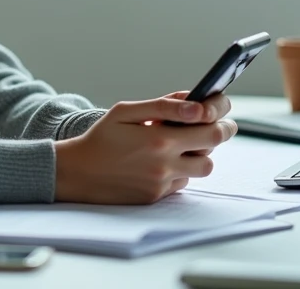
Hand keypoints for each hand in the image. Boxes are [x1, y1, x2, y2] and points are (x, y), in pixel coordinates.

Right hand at [52, 93, 236, 204]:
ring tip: (186, 140)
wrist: (78, 173)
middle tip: (219, 122)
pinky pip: (183, 181)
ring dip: (200, 152)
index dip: (220, 113)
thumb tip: (197, 103)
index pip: (210, 127)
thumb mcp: (127, 111)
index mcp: (159, 138)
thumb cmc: (102, 137)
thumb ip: (164, 105)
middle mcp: (165, 164)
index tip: (221, 104)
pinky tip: (164, 158)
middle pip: (213, 148)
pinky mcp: (157, 196)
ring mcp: (162, 183)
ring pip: (202, 167)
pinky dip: (181, 168)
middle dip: (220, 131)